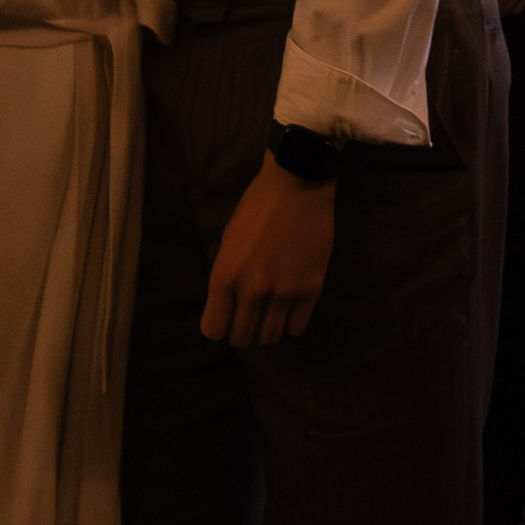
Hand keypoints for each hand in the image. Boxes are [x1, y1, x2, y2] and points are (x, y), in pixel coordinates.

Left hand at [201, 154, 335, 347]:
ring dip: (268, 331)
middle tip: (250, 319)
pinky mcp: (311, 290)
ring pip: (271, 337)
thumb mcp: (228, 242)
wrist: (297, 186)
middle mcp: (252, 290)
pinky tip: (291, 309)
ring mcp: (283, 292)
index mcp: (225, 276)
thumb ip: (227, 277)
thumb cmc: (256, 208)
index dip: (219, 327)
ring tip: (270, 315)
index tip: (227, 319)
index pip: (214, 330)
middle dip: (243, 333)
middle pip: (242, 338)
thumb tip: (229, 307)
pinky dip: (292, 324)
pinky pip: (297, 328)